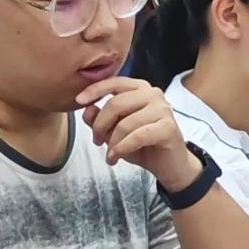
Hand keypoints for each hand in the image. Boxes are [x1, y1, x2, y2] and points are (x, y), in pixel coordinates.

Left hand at [77, 75, 195, 190]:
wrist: (170, 165)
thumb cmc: (142, 144)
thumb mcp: (115, 131)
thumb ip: (100, 118)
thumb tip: (87, 109)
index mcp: (140, 88)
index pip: (114, 82)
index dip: (95, 90)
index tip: (78, 101)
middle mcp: (153, 94)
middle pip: (116, 103)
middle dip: (100, 125)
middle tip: (95, 141)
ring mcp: (163, 109)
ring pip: (125, 123)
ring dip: (112, 142)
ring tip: (109, 155)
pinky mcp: (168, 127)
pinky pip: (137, 136)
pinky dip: (122, 148)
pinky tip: (115, 157)